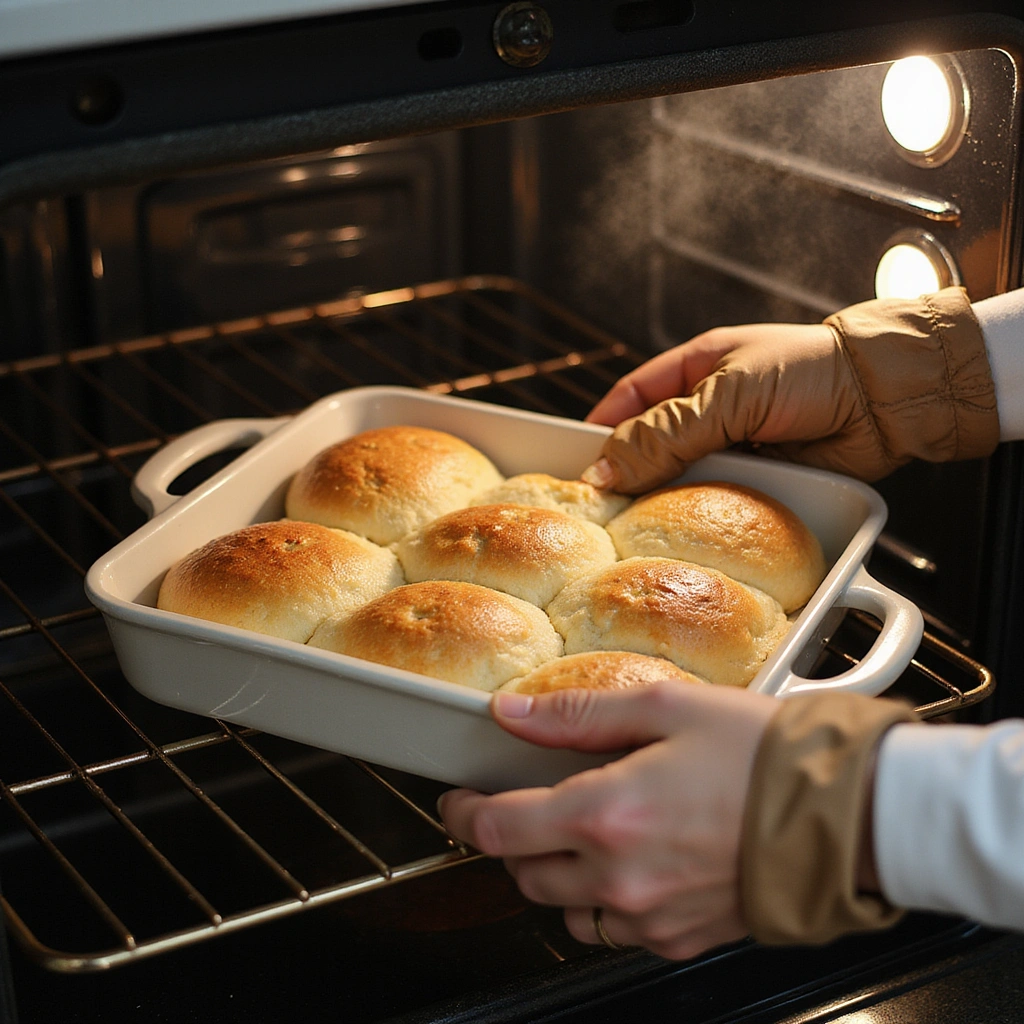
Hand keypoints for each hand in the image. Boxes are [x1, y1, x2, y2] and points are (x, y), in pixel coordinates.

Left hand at [438, 681, 778, 960]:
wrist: (848, 814)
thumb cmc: (764, 755)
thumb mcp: (665, 706)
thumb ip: (577, 714)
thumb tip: (514, 713)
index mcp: (605, 814)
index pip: (497, 828)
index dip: (462, 813)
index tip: (458, 798)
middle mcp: (619, 877)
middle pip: (522, 871)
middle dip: (511, 837)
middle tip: (529, 802)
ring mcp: (650, 917)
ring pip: (563, 908)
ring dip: (555, 872)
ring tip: (583, 831)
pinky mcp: (681, 938)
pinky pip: (613, 931)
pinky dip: (601, 901)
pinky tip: (628, 862)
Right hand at [582, 287, 999, 494]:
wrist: (889, 399)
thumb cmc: (813, 371)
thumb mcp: (729, 393)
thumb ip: (667, 433)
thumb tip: (606, 469)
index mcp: (696, 368)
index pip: (631, 398)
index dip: (601, 429)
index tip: (575, 463)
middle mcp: (710, 408)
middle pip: (651, 445)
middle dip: (629, 472)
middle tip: (601, 506)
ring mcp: (733, 446)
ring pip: (680, 478)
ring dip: (665, 498)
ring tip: (635, 525)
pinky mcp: (758, 480)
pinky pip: (715, 501)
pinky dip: (700, 517)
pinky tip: (684, 534)